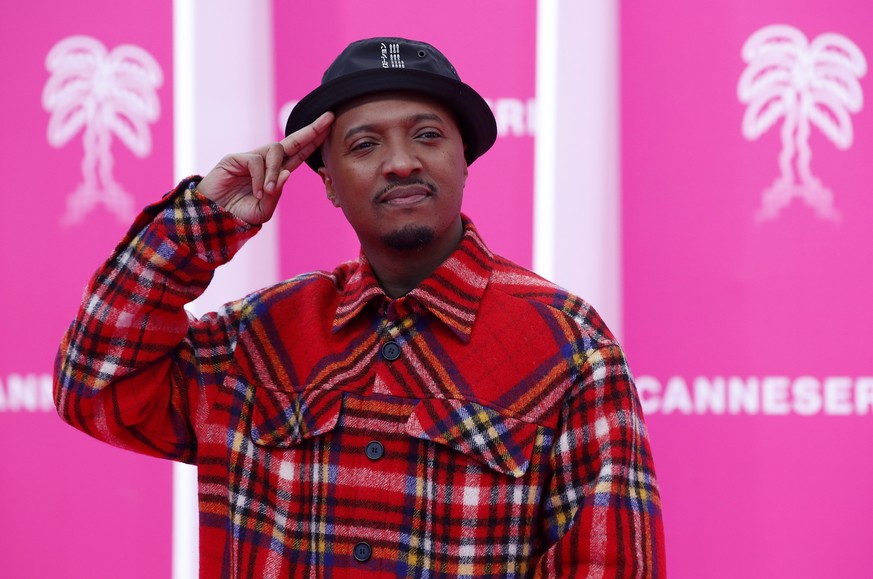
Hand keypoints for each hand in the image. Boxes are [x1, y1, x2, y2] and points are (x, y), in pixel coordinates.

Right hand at [197, 112, 333, 223]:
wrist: (213, 217)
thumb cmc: (238, 214)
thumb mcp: (263, 210)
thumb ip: (276, 194)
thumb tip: (287, 172)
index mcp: (276, 173)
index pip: (299, 153)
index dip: (314, 141)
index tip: (329, 127)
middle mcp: (266, 162)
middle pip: (293, 141)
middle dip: (312, 130)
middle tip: (329, 118)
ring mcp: (251, 158)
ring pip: (275, 151)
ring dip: (275, 171)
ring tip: (266, 191)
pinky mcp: (236, 158)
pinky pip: (256, 161)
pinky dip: (259, 177)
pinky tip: (256, 191)